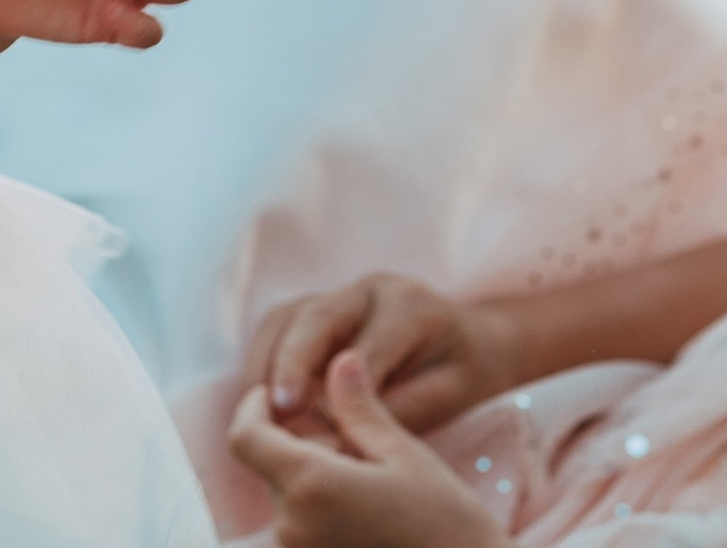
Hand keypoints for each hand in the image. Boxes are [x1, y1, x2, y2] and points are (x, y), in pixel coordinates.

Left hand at [229, 352, 508, 547]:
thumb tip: (339, 358)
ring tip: (366, 479)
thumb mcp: (405, 456)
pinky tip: (366, 513)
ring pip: (286, 501)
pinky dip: (320, 513)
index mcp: (308, 486)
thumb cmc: (449, 528)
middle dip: (295, 445)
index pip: (243, 435)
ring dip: (310, 481)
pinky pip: (302, 532)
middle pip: (267, 468)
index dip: (255, 408)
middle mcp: (292, 528)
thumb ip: (359, 407)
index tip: (287, 396)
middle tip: (347, 439)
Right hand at [244, 273, 515, 437]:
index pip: (368, 345)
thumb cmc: (464, 372)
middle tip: (278, 410)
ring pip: (289, 316)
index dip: (341, 387)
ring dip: (267, 361)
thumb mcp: (451, 394)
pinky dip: (263, 356)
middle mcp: (368, 288)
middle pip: (318, 317)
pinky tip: (256, 395)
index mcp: (409, 305)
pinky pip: (280, 323)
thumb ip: (402, 410)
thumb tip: (346, 438)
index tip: (322, 428)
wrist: (471, 338)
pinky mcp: (317, 304)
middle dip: (293, 363)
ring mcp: (339, 291)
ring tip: (256, 409)